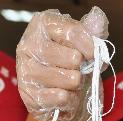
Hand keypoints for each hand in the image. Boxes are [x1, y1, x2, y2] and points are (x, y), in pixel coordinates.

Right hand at [16, 6, 108, 120]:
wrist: (60, 96)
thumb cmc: (70, 65)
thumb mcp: (82, 44)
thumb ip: (91, 31)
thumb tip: (97, 20)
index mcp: (41, 26)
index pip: (72, 33)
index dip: (90, 46)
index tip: (95, 55)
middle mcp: (28, 45)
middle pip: (72, 57)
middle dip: (82, 67)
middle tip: (79, 69)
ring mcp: (25, 71)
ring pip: (67, 78)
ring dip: (76, 83)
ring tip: (73, 82)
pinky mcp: (29, 95)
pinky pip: (60, 97)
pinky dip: (70, 98)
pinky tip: (67, 95)